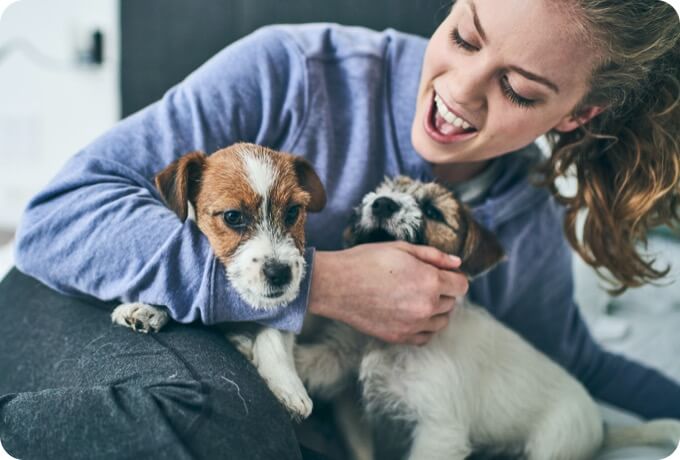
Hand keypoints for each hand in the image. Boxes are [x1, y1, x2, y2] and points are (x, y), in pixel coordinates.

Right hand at [308, 241, 467, 344]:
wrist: (336, 285)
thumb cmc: (366, 261)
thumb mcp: (402, 248)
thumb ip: (434, 256)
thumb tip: (457, 262)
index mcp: (430, 281)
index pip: (461, 285)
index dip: (454, 277)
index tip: (443, 274)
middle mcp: (426, 305)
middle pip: (452, 303)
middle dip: (443, 292)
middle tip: (422, 282)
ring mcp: (413, 325)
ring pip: (441, 322)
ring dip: (435, 310)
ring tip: (416, 298)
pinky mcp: (399, 337)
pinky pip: (425, 337)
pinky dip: (424, 327)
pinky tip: (411, 315)